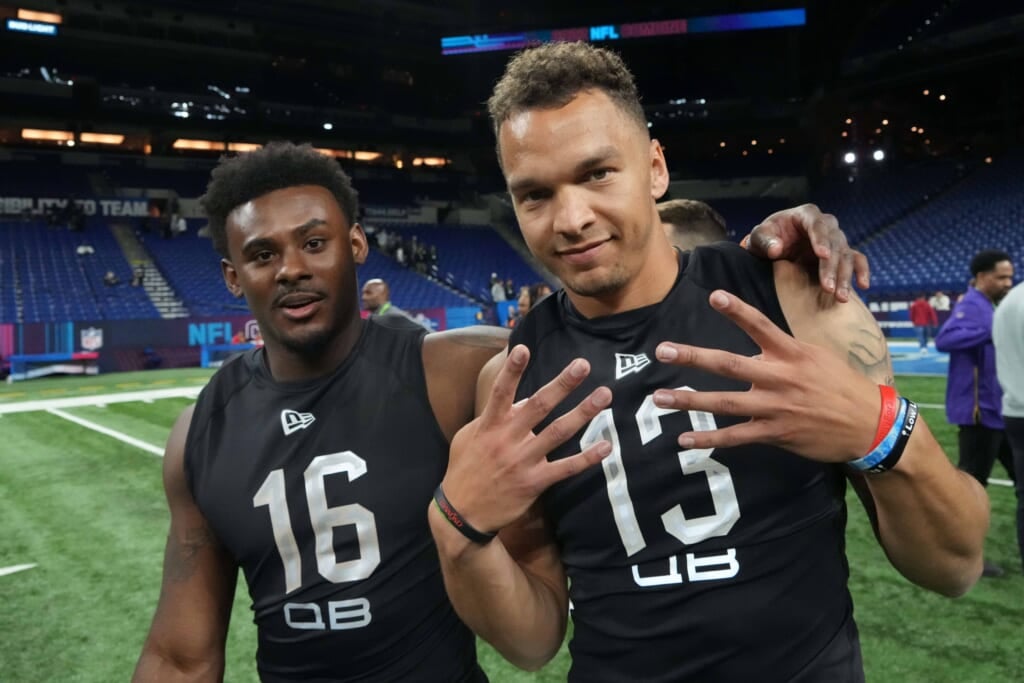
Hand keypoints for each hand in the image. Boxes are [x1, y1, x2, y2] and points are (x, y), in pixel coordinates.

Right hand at [441, 346, 612, 533]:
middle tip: (583, 365)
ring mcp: (523, 461)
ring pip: (558, 433)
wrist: (462, 513)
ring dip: (583, 413)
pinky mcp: (535, 482)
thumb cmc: (465, 468)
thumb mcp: (470, 437)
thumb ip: (492, 416)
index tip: (522, 348)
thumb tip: (515, 398)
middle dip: (562, 384)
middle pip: (539, 406)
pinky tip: (606, 446)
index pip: (501, 392)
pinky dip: (587, 458)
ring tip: (604, 395)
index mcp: (489, 425)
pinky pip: (565, 468)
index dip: (511, 370)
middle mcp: (508, 439)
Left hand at [651, 290, 879, 462]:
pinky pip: (736, 436)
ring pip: (725, 402)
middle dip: (693, 357)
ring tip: (660, 397)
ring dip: (689, 400)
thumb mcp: (818, 357)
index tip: (713, 295)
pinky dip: (708, 438)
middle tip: (662, 351)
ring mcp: (776, 407)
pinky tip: (684, 438)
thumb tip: (757, 344)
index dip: (737, 310)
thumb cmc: (842, 386)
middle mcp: (781, 377)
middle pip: (730, 364)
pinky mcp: (776, 432)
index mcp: (792, 353)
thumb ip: (784, 350)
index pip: (761, 325)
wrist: (870, 426)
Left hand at [743, 204, 869, 301]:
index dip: (821, 239)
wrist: (772, 247)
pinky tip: (863, 286)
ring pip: (846, 255)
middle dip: (831, 267)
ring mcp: (835, 239)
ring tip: (841, 297)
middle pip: (835, 243)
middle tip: (827, 288)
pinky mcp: (840, 253)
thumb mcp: (758, 237)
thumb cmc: (765, 239)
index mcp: (806, 214)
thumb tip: (776, 249)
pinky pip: (856, 260)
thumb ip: (765, 241)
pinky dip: (861, 271)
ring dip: (845, 276)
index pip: (817, 225)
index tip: (823, 255)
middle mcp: (825, 224)